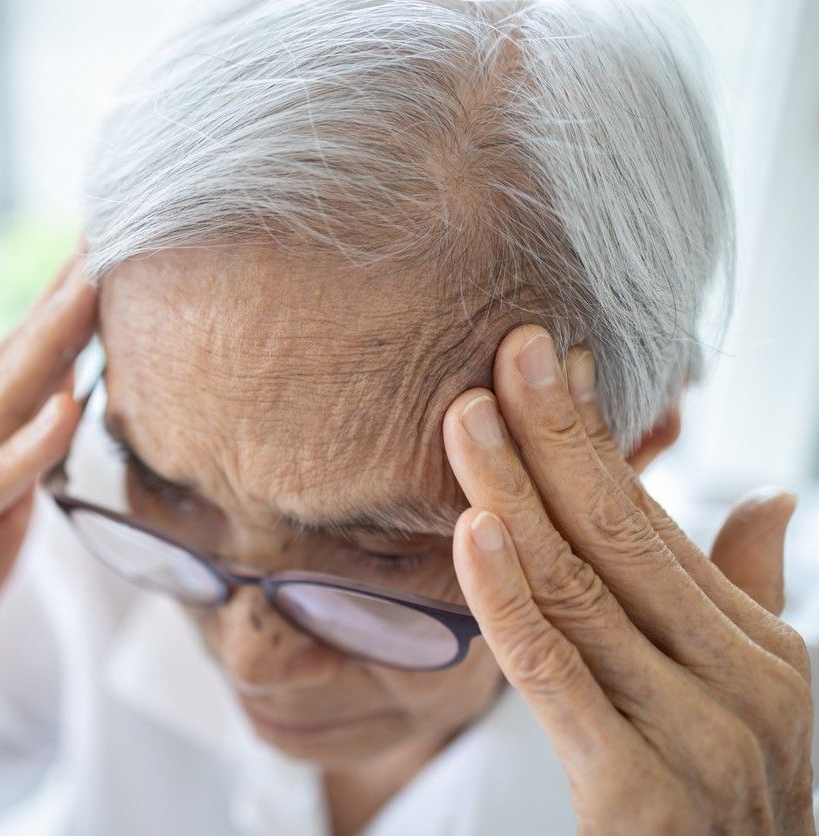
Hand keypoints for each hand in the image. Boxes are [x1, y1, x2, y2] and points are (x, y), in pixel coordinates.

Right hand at [0, 245, 94, 731]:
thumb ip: (21, 463)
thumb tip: (69, 410)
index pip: (12, 360)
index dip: (59, 307)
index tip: (106, 249)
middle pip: (3, 363)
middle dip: (59, 301)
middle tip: (106, 237)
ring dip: (45, 349)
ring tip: (91, 294)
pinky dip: (22, 450)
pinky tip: (62, 411)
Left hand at [442, 324, 812, 833]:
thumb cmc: (731, 805)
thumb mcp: (757, 695)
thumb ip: (748, 593)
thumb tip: (767, 496)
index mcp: (756, 647)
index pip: (653, 521)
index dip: (595, 438)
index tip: (548, 360)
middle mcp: (737, 679)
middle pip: (619, 533)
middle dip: (557, 435)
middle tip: (507, 351)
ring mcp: (694, 732)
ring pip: (580, 587)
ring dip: (515, 491)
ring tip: (467, 415)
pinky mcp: (636, 787)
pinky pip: (554, 672)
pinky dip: (508, 596)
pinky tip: (472, 528)